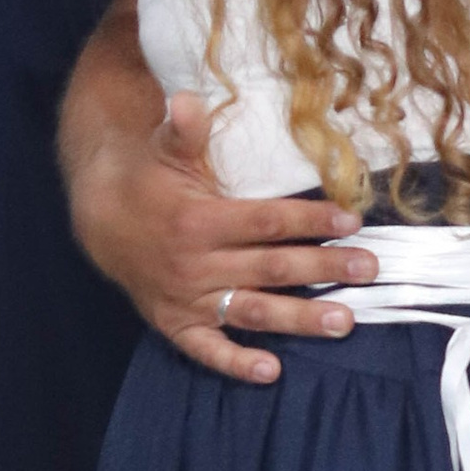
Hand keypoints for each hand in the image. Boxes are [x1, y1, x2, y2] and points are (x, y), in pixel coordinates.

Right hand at [69, 90, 377, 384]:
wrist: (100, 221)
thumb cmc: (147, 180)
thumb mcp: (162, 150)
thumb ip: (183, 131)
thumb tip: (187, 99)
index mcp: (198, 220)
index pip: (266, 223)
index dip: (309, 222)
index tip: (351, 221)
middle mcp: (196, 264)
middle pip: (271, 269)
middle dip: (323, 269)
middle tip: (369, 269)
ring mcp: (188, 299)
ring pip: (252, 311)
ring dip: (300, 318)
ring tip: (345, 321)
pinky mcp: (177, 323)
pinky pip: (207, 349)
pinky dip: (236, 363)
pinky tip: (271, 372)